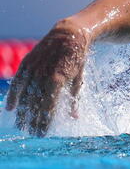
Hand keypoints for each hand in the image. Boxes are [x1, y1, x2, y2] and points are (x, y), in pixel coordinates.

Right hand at [5, 20, 89, 135]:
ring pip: (25, 96)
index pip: (48, 107)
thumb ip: (74, 99)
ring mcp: (33, 69)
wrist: (68, 35)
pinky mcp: (27, 63)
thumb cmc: (77, 59)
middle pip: (35, 104)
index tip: (43, 133)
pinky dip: (13, 96)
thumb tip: (74, 117)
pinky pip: (18, 83)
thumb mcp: (79, 79)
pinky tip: (10, 109)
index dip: (44, 122)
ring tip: (21, 125)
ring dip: (22, 112)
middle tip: (33, 133)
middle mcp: (43, 75)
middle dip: (33, 121)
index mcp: (57, 81)